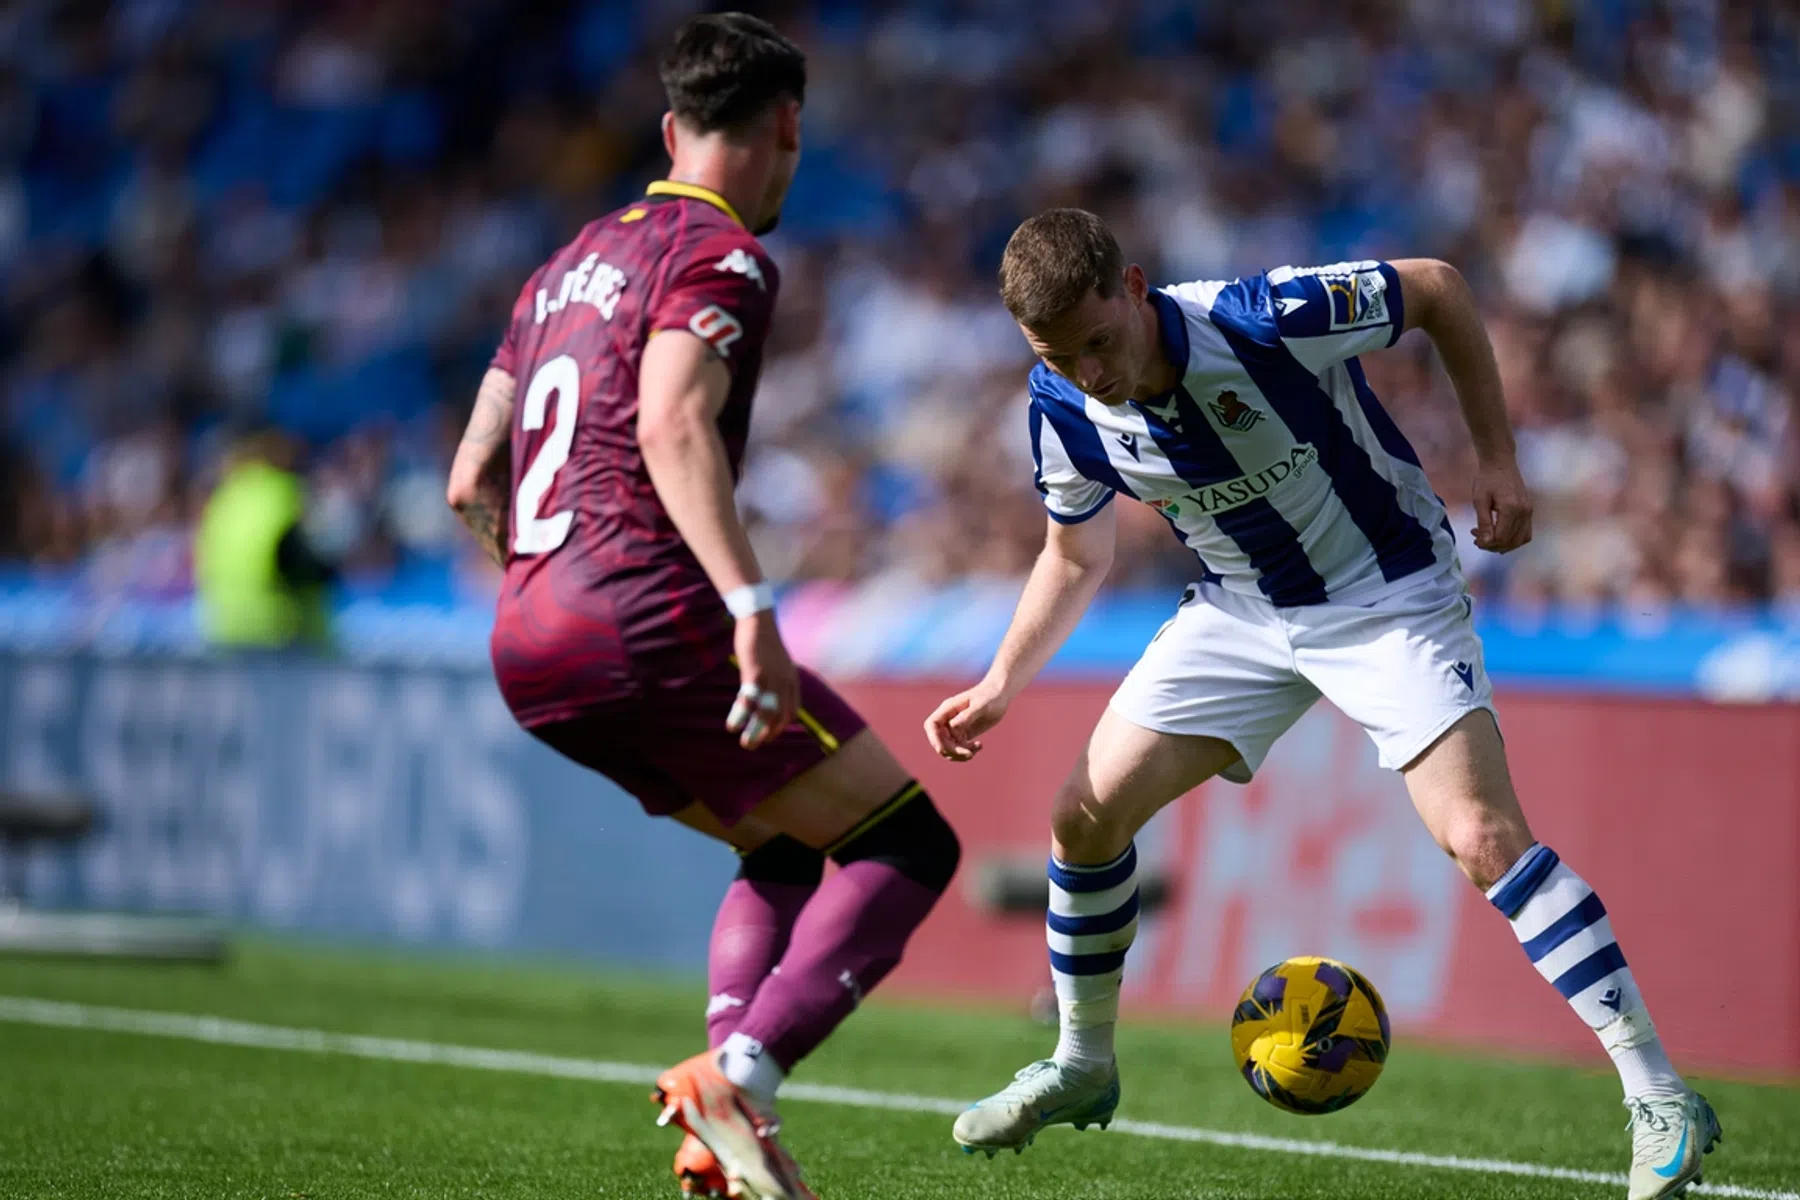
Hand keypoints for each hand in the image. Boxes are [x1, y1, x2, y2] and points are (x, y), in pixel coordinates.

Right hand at [728, 613, 798, 750]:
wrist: (758, 619)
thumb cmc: (764, 641)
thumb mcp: (778, 662)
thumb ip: (778, 679)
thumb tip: (769, 693)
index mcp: (792, 680)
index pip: (792, 711)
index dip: (781, 726)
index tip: (768, 734)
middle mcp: (785, 682)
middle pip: (780, 717)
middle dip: (768, 735)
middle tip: (754, 746)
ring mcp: (771, 679)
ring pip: (766, 713)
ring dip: (756, 732)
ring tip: (745, 744)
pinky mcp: (755, 674)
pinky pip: (748, 701)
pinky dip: (740, 716)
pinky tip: (731, 726)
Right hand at [924, 680, 1010, 761]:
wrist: (1000, 695)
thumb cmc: (991, 696)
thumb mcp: (982, 705)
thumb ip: (967, 715)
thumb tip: (952, 726)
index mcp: (948, 708)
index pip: (932, 724)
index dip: (933, 739)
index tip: (942, 750)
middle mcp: (949, 718)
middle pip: (940, 740)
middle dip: (952, 750)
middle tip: (969, 754)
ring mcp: (955, 727)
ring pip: (949, 747)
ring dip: (960, 753)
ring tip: (977, 748)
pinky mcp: (964, 733)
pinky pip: (959, 747)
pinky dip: (967, 751)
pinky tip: (980, 746)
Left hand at [1470, 456, 1532, 552]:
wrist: (1500, 462)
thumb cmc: (1487, 478)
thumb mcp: (1479, 500)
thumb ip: (1483, 522)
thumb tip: (1485, 542)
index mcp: (1511, 508)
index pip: (1502, 537)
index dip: (1488, 544)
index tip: (1475, 540)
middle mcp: (1524, 511)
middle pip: (1512, 541)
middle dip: (1494, 546)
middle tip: (1478, 540)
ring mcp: (1529, 511)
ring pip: (1521, 539)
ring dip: (1504, 544)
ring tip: (1487, 538)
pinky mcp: (1529, 510)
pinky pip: (1525, 532)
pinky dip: (1513, 538)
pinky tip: (1498, 533)